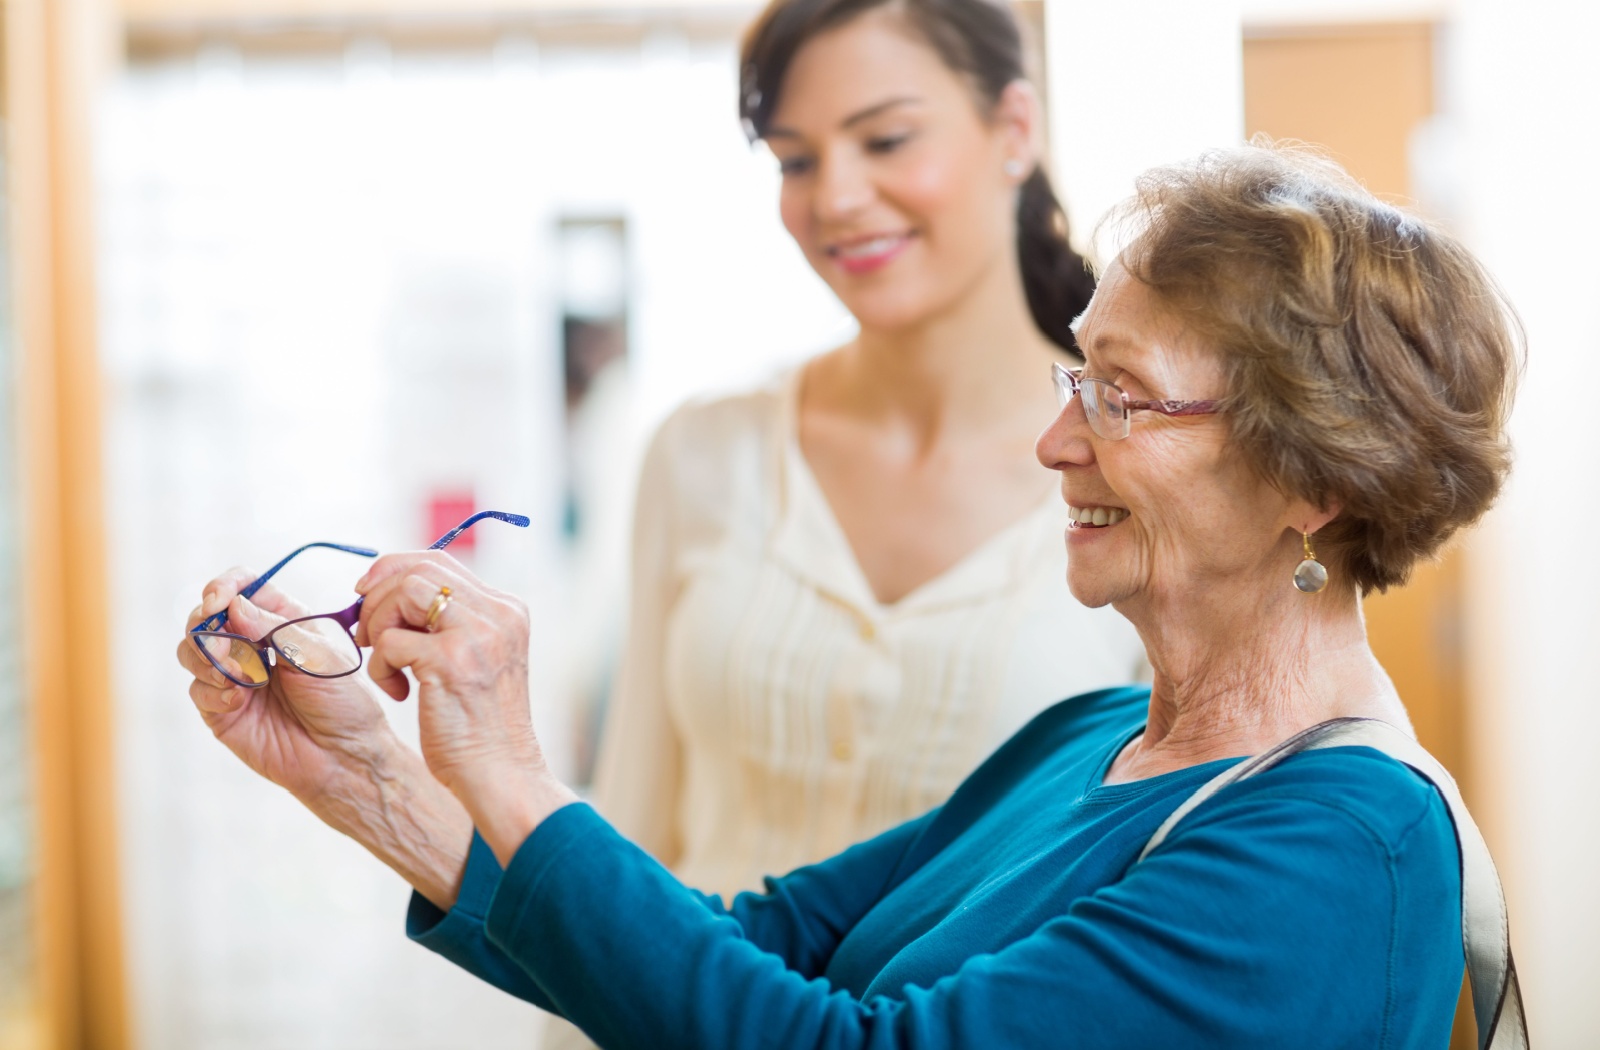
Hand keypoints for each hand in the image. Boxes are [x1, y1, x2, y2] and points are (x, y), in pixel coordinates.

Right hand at [178, 569, 393, 811]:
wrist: (344, 757)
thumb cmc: (343, 701)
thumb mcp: (317, 655)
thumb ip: (274, 628)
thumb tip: (232, 606)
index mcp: (283, 620)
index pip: (242, 587)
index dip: (224, 587)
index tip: (217, 601)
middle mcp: (254, 644)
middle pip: (205, 617)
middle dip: (207, 626)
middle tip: (225, 648)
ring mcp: (235, 677)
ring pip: (192, 651)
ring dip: (206, 658)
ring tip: (238, 677)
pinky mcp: (222, 710)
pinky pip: (197, 690)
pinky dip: (212, 691)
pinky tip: (238, 701)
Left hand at [356, 552, 574, 862]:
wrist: (502, 774)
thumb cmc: (481, 725)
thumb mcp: (480, 660)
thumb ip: (452, 623)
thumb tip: (389, 592)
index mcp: (507, 609)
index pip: (440, 560)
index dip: (394, 568)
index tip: (366, 592)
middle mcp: (498, 614)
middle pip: (417, 569)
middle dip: (377, 596)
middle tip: (365, 633)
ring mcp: (477, 635)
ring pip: (402, 593)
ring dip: (377, 626)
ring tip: (385, 663)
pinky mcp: (450, 661)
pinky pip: (390, 641)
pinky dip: (381, 666)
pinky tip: (399, 691)